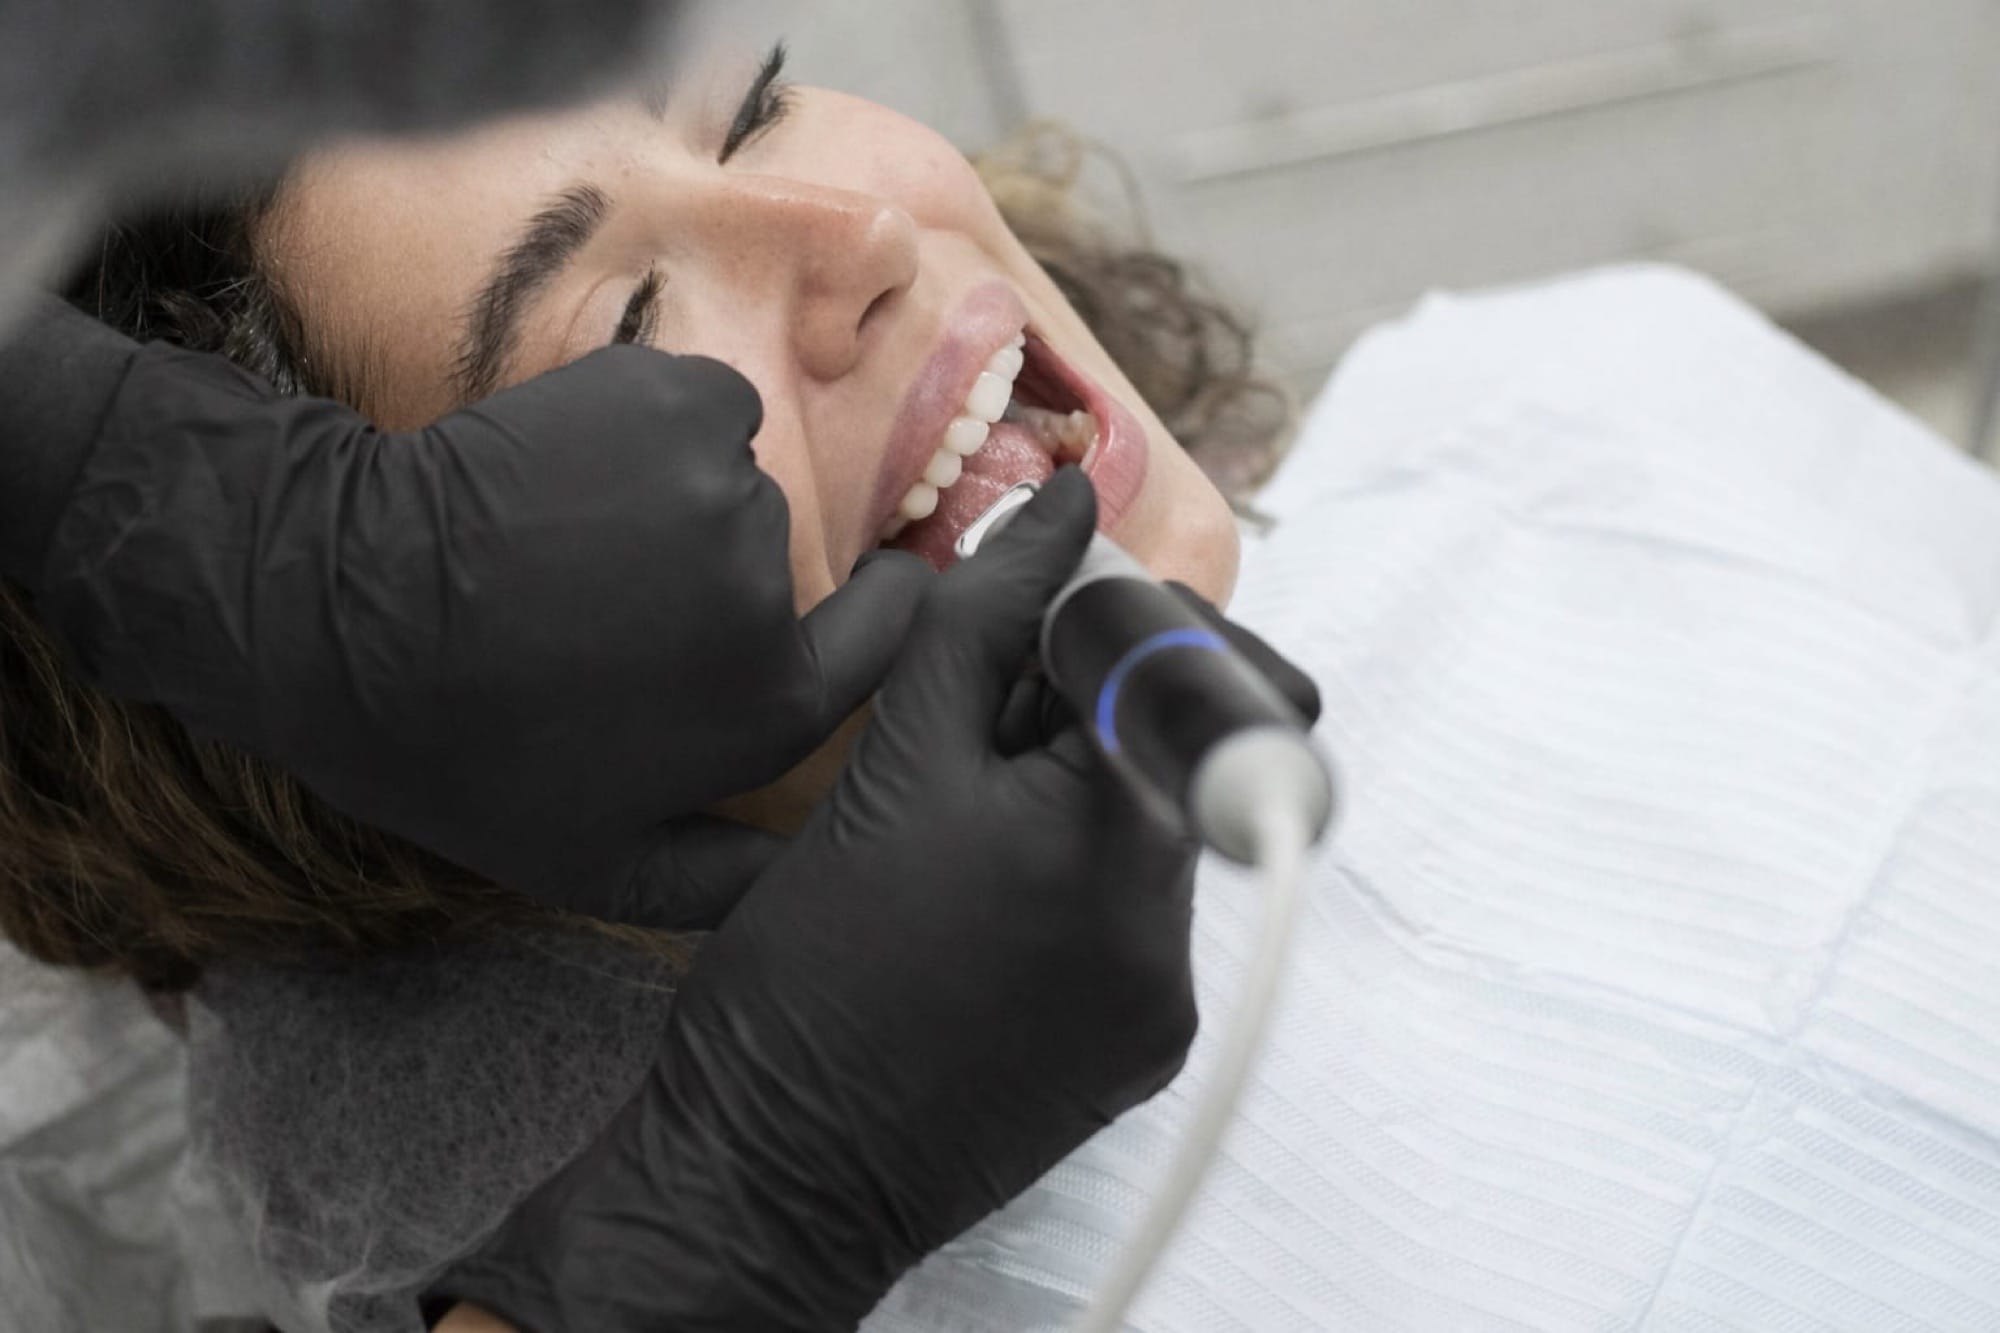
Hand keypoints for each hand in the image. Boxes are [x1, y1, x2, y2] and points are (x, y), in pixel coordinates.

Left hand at [16, 329, 928, 921]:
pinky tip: (571, 471)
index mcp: (770, 702)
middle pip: (786, 557)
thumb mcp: (602, 868)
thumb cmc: (469, 756)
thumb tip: (824, 880)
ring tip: (574, 539)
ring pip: (736, 476)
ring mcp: (720, 481)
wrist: (339, 611)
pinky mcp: (667, 397)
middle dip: (718, 572)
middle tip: (614, 599)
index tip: (845, 590)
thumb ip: (733, 880)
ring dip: (674, 496)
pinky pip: (700, 404)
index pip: (893, 631)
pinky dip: (651, 424)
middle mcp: (768, 587)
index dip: (881, 606)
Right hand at [430, 470, 1250, 1331]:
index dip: (1107, 614)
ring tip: (955, 828)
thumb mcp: (886, 772)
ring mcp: (1163, 1000)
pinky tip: (972, 900)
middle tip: (978, 718)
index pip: (1178, 665)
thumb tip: (1062, 507)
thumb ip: (985, 622)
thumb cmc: (806, 975)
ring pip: (1148, 829)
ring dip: (1073, 791)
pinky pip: (1131, 916)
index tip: (1038, 609)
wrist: (771, 1176)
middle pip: (1171, 748)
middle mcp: (1175, 929)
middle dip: (1087, 703)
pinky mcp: (1139, 1049)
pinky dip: (1070, 875)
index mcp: (1118, 840)